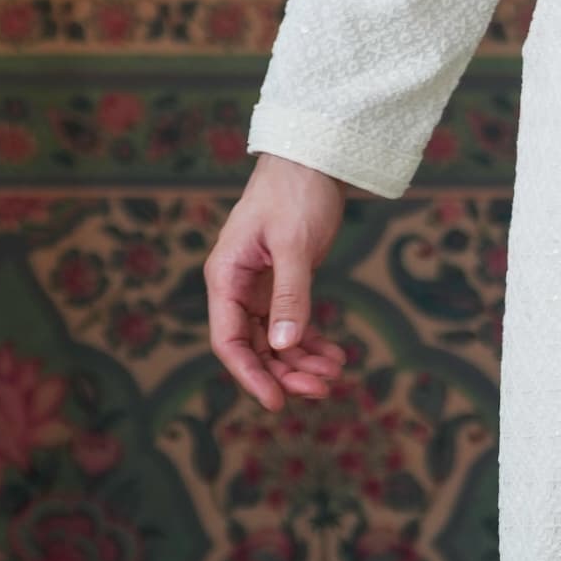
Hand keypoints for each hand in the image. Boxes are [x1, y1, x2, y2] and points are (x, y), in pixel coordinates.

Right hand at [204, 153, 354, 408]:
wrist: (312, 157)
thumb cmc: (295, 193)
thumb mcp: (294, 244)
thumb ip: (289, 295)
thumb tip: (283, 346)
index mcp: (225, 276)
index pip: (228, 340)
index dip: (250, 375)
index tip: (276, 402)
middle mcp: (236, 286)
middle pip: (253, 346)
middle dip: (285, 372)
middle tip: (322, 389)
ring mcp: (259, 286)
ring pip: (274, 339)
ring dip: (301, 361)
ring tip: (335, 373)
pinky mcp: (282, 282)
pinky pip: (292, 323)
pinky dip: (311, 341)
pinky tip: (336, 355)